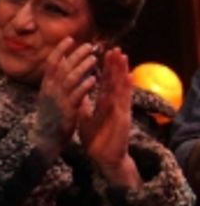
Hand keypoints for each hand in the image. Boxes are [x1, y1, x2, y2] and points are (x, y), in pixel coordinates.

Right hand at [35, 37, 96, 156]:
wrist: (44, 139)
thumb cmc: (50, 117)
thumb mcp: (48, 96)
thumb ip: (54, 81)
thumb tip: (59, 64)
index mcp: (46, 86)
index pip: (51, 63)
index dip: (60, 49)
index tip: (70, 39)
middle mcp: (50, 90)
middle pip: (62, 67)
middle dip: (75, 54)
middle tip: (89, 45)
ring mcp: (58, 100)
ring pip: (70, 78)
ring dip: (82, 67)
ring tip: (94, 58)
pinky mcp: (67, 110)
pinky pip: (77, 95)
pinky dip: (84, 86)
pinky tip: (94, 78)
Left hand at [78, 47, 140, 187]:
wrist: (104, 157)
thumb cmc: (97, 138)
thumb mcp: (85, 118)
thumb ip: (83, 104)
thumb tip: (76, 92)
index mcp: (104, 103)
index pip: (105, 82)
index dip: (105, 68)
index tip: (104, 53)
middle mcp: (113, 104)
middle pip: (114, 81)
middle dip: (115, 65)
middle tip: (116, 48)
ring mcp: (119, 110)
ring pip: (121, 87)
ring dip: (122, 71)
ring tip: (124, 56)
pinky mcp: (122, 118)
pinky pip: (124, 101)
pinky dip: (126, 89)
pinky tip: (129, 77)